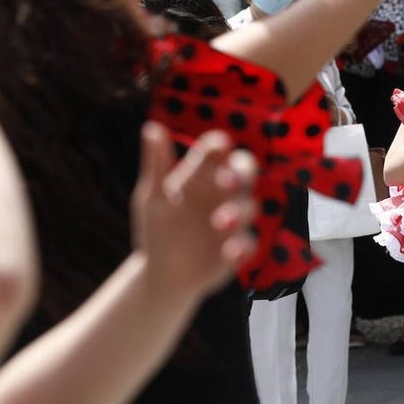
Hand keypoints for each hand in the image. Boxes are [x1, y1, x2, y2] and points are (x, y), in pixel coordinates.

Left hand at [133, 123, 257, 300]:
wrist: (161, 275)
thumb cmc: (156, 230)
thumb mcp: (152, 197)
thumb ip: (156, 163)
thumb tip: (152, 127)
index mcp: (202, 175)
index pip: (217, 152)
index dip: (220, 145)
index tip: (219, 145)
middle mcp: (223, 193)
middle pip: (246, 171)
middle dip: (242, 173)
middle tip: (227, 181)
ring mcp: (234, 220)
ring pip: (251, 206)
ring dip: (239, 211)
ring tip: (219, 222)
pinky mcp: (239, 248)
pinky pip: (250, 243)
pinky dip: (242, 246)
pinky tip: (228, 251)